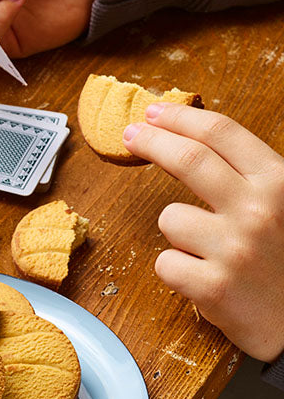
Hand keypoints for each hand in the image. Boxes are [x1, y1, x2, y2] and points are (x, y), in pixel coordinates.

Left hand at [124, 103, 283, 360]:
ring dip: (180, 233)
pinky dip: (179, 272)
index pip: (221, 134)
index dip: (181, 117)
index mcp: (279, 183)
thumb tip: (191, 136)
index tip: (154, 112)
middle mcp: (258, 209)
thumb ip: (250, 175)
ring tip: (210, 253)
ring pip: (171, 218)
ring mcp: (234, 248)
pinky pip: (166, 263)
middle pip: (187, 158)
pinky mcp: (213, 286)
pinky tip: (207, 280)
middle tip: (130, 134)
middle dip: (151, 140)